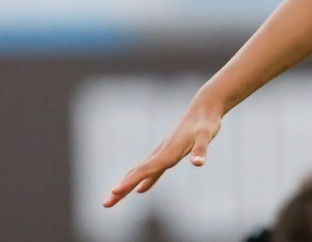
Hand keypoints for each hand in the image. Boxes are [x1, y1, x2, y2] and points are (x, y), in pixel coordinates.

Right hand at [102, 92, 223, 207]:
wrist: (205, 107)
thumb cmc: (206, 122)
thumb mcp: (207, 135)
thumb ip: (201, 149)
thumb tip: (198, 163)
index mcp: (168, 152)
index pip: (145, 170)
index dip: (130, 182)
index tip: (114, 193)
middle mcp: (162, 152)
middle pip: (137, 173)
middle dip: (121, 189)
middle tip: (105, 204)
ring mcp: (164, 152)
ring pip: (141, 171)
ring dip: (127, 185)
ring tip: (113, 198)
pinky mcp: (170, 152)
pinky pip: (154, 169)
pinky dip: (146, 180)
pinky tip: (141, 190)